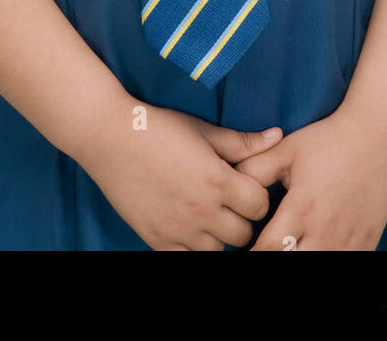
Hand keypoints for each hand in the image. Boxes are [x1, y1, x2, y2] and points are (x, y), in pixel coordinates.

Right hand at [79, 101, 282, 250]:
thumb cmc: (158, 127)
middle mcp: (202, 211)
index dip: (257, 195)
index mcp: (217, 180)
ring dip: (219, 235)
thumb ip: (241, 141)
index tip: (245, 185)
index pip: (260, 205)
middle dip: (242, 218)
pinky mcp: (158, 240)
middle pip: (243, 233)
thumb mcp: (202, 129)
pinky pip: (188, 259)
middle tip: (229, 201)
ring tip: (208, 213)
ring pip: (218, 250)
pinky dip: (194, 247)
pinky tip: (189, 226)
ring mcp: (179, 230)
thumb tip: (277, 136)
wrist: (110, 137)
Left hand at [234, 106, 386, 249]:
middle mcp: (326, 232)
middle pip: (292, 264)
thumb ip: (254, 168)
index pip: (267, 250)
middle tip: (267, 246)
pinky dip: (328, 258)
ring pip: (318, 265)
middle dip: (276, 257)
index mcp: (302, 209)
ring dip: (301, 258)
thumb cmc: (329, 141)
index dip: (251, 252)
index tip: (245, 246)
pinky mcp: (367, 243)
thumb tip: (230, 184)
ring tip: (292, 246)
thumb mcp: (287, 149)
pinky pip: (344, 264)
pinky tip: (315, 247)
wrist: (376, 136)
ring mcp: (349, 241)